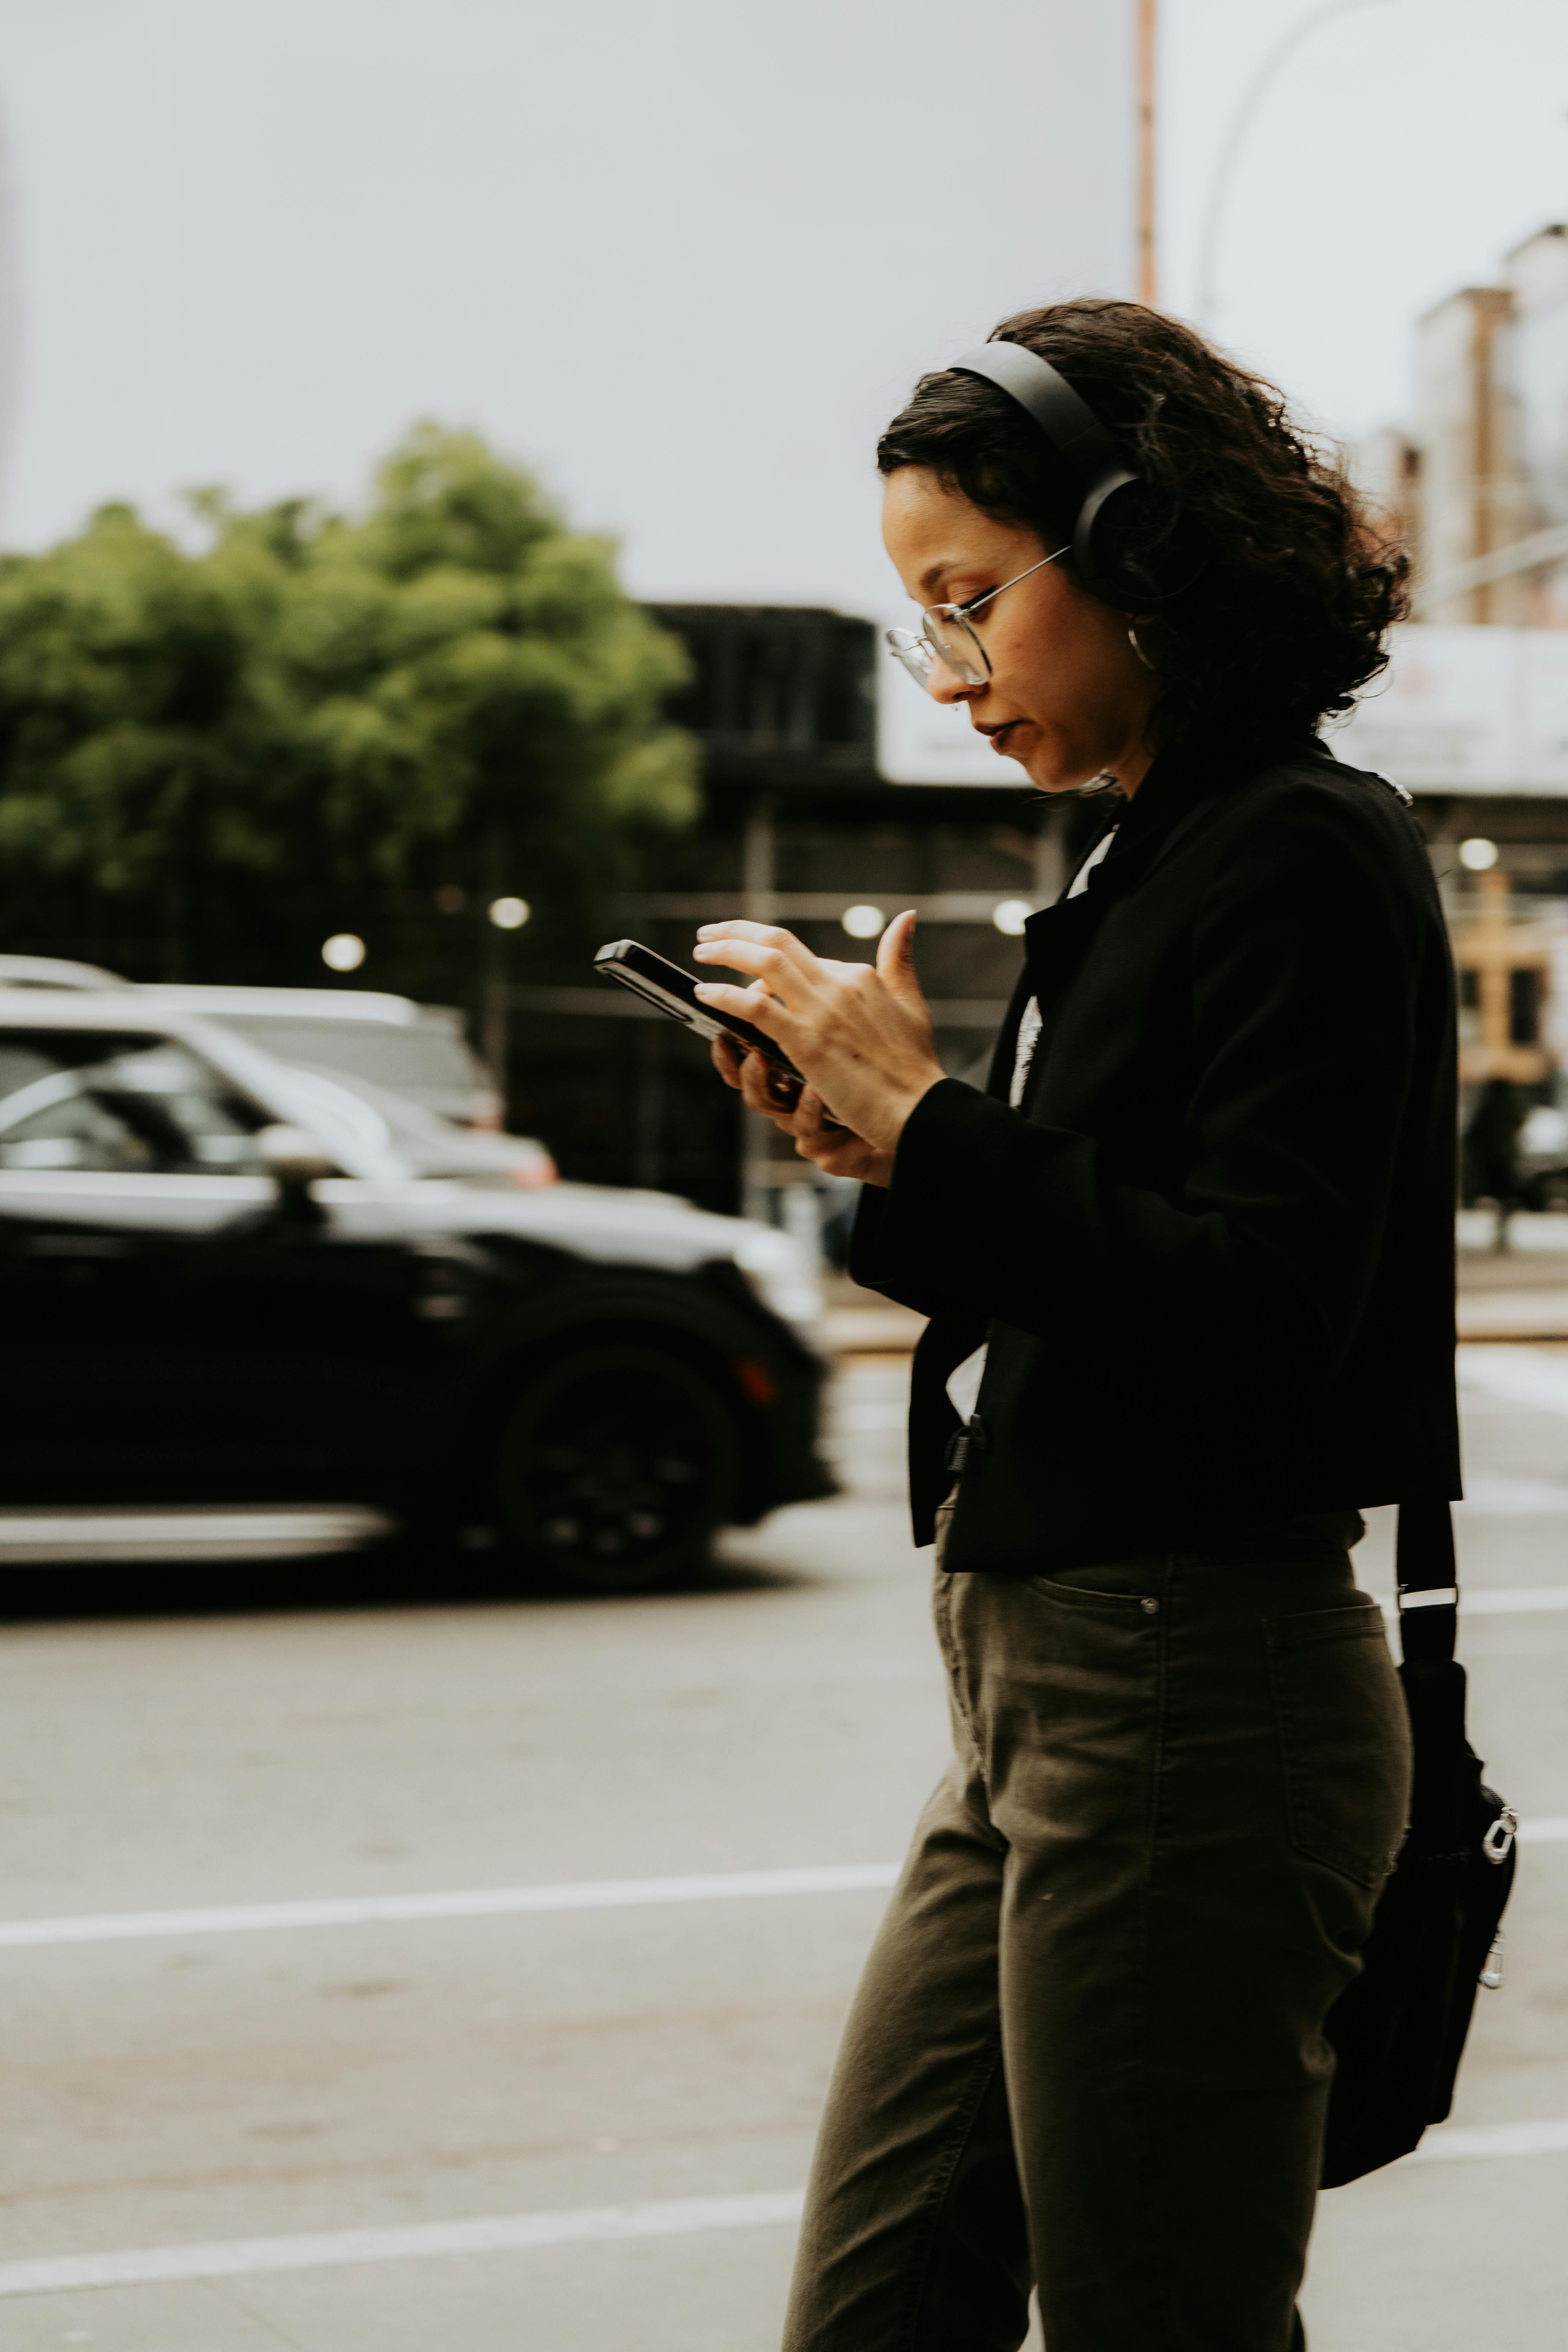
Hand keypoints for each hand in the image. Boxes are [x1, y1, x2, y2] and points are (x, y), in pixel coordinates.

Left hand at [694, 909, 945, 1172]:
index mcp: (860, 976)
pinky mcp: (807, 1042)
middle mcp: (839, 984)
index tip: (747, 966)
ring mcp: (822, 1012)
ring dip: (725, 953)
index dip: (770, 960)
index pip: (803, 956)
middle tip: (708, 932)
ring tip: (701, 954)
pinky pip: (757, 1008)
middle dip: (736, 932)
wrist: (918, 1108)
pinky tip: (706, 994)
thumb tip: (906, 917)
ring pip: (765, 964)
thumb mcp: (911, 1003)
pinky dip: (726, 996)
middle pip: (778, 943)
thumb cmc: (915, 1067)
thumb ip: (899, 961)